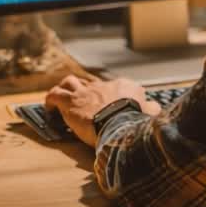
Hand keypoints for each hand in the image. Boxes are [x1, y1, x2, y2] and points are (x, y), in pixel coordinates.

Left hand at [44, 75, 161, 146]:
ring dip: (66, 90)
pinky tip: (49, 108)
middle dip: (87, 93)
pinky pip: (55, 94)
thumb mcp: (149, 114)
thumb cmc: (134, 121)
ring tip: (63, 100)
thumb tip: (155, 107)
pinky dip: (50, 100)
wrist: (118, 124)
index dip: (112, 97)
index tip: (112, 108)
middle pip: (92, 84)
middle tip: (85, 107)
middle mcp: (103, 85)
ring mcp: (85, 92)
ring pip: (70, 82)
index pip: (116, 87)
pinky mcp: (70, 101)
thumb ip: (151, 109)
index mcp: (124, 87)